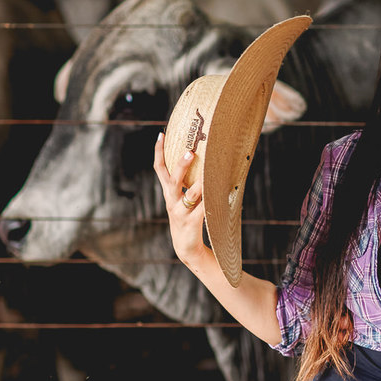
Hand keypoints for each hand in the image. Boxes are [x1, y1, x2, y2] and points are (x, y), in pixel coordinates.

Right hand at [153, 133, 206, 265]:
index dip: (159, 152)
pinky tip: (222, 193)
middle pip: (173, 180)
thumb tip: (206, 162)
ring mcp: (180, 212)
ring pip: (190, 195)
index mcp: (169, 193)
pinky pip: (203, 210)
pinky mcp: (192, 223)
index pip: (160, 169)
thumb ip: (190, 184)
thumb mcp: (184, 200)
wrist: (186, 247)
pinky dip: (211, 201)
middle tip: (190, 151)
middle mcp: (171, 201)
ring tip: (209, 172)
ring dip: (199, 183)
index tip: (161, 134)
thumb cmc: (188, 218)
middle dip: (181, 165)